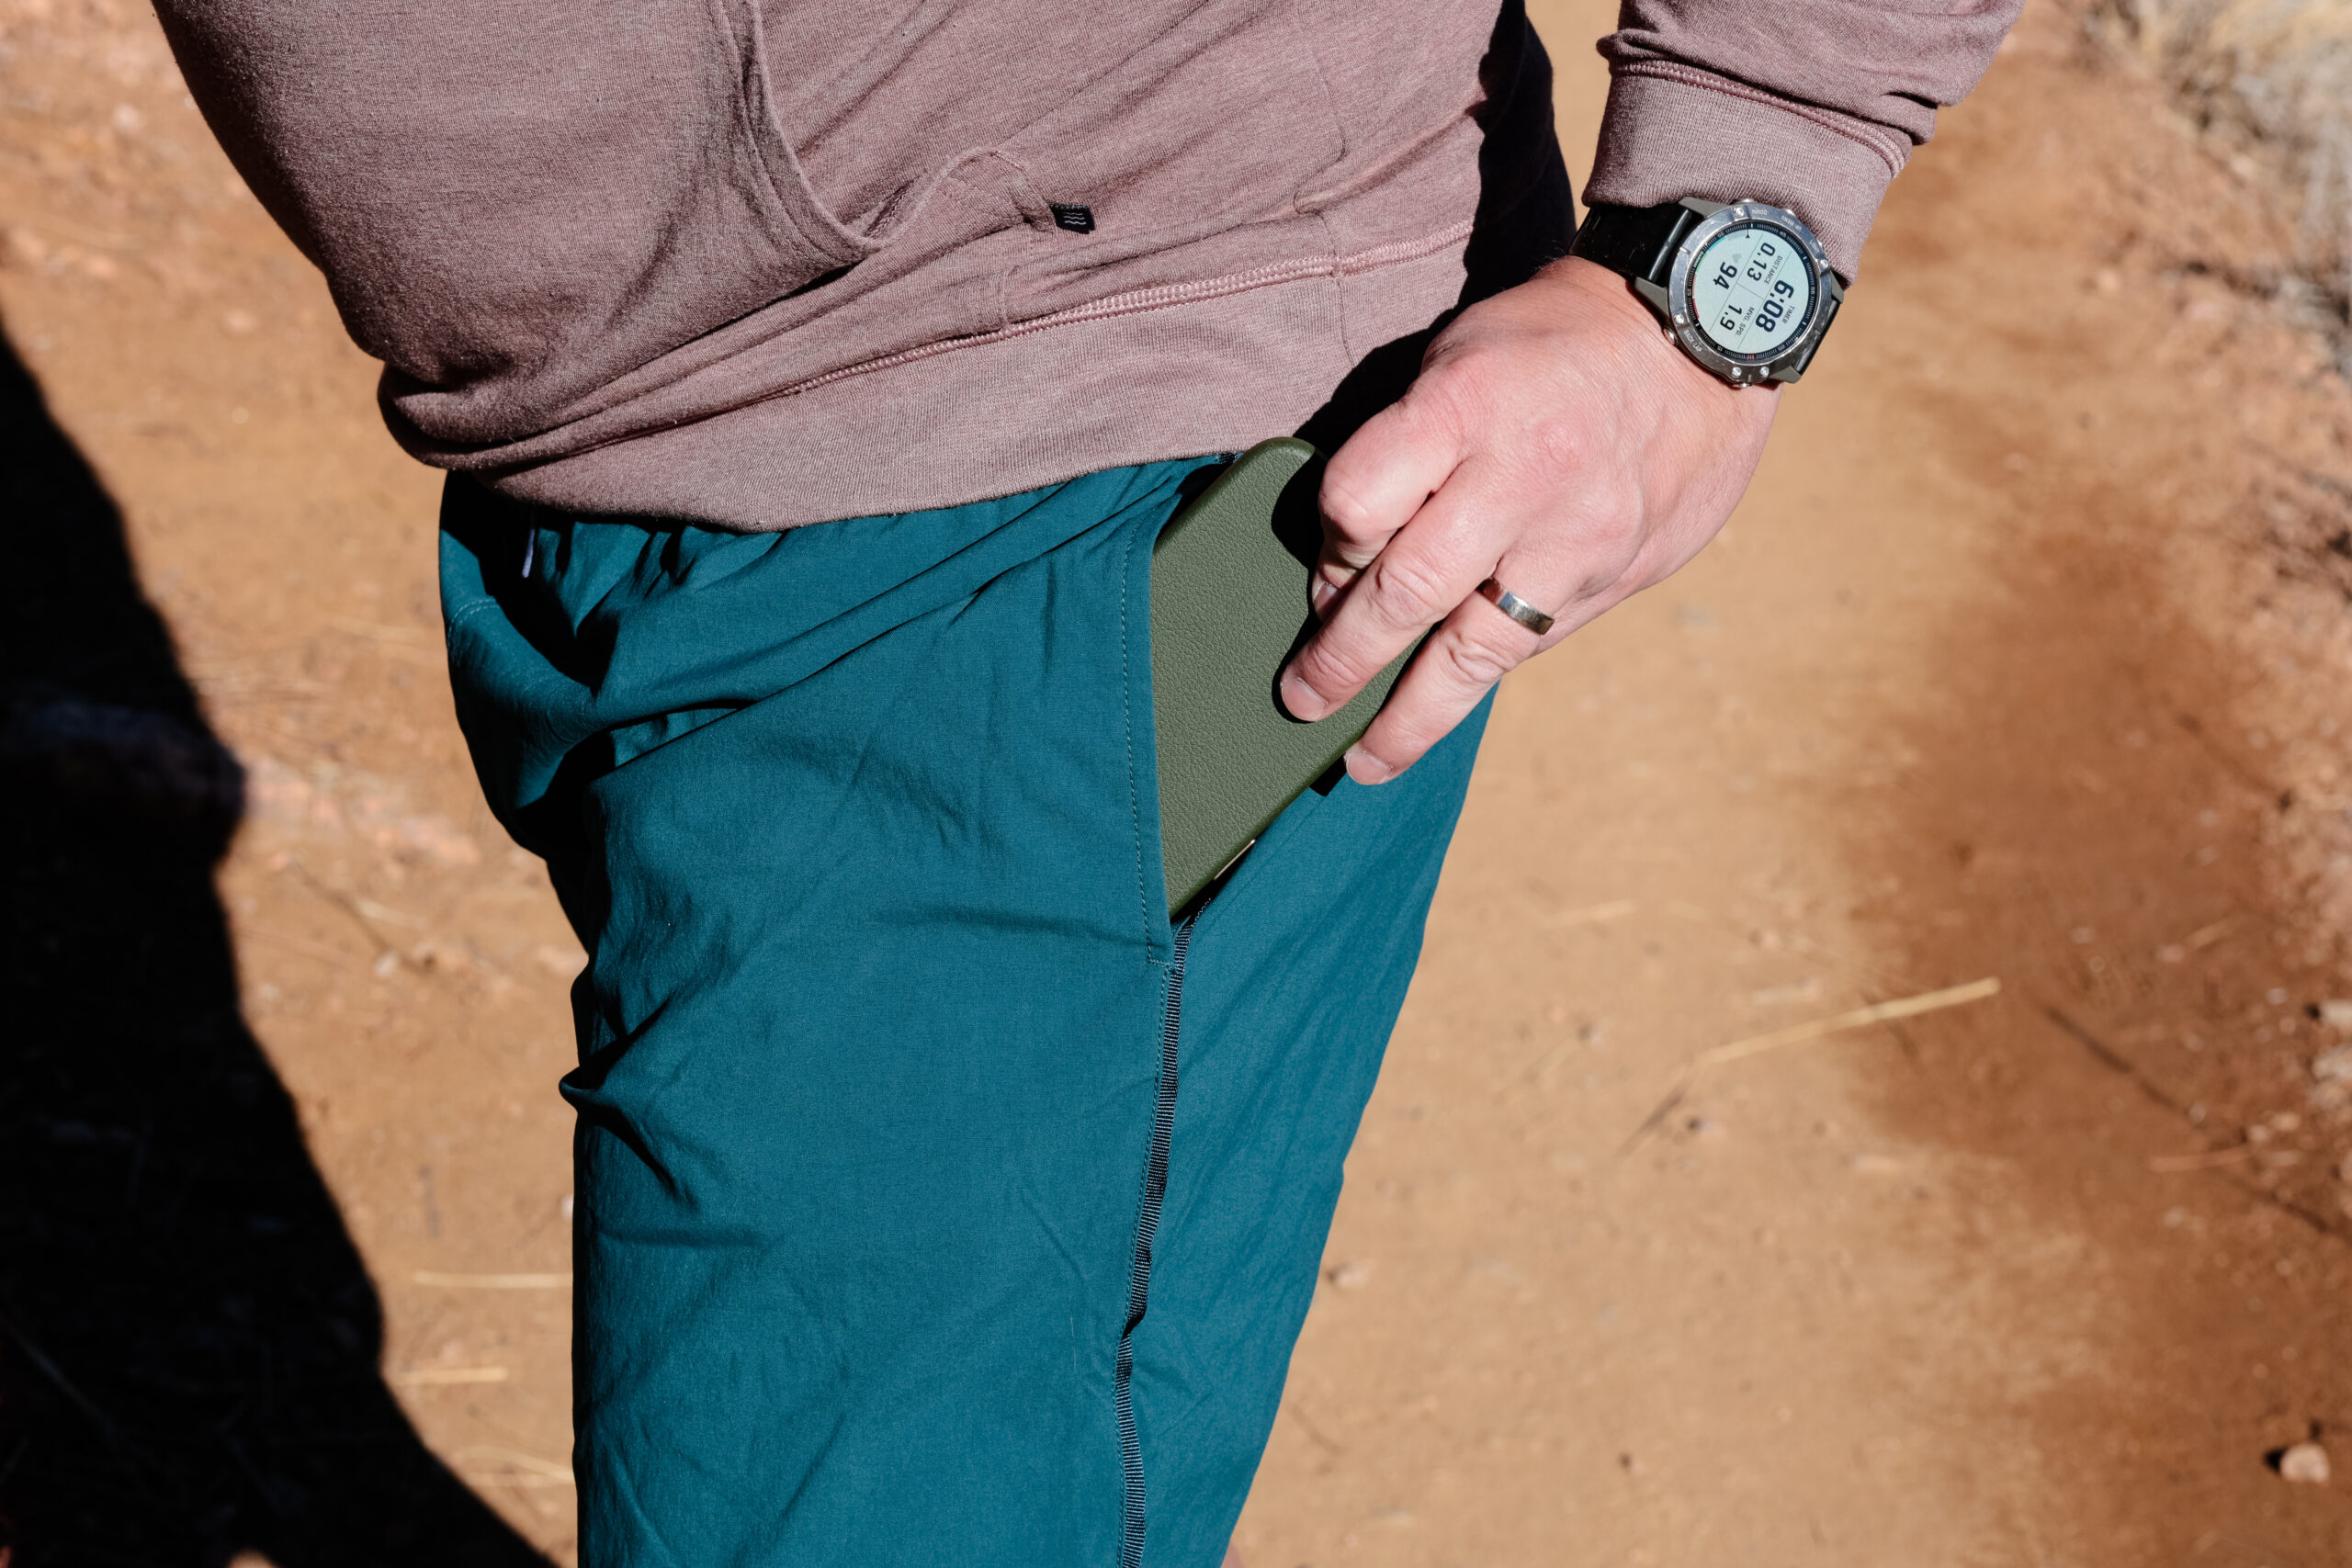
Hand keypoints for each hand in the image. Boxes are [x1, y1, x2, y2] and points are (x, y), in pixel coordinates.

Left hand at [1276, 255, 1779, 781]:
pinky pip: (1531, 644)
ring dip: (1411, 718)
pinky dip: (1482, 674)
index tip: (1324, 567)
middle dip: (1343, 660)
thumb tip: (1348, 556)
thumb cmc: (1551, 342)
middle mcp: (1521, 477)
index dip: (1327, 547)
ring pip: (1475, 652)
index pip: (1357, 503)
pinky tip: (1448, 702)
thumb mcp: (1461, 356)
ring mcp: (1575, 537)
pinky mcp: (1615, 575)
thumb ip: (1405, 446)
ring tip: (1367, 759)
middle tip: (1302, 700)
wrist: (1702, 333)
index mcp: (1464, 405)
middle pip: (1407, 591)